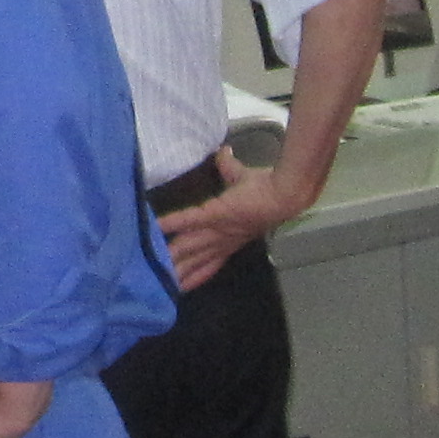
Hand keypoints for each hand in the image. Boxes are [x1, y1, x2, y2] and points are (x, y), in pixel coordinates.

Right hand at [157, 149, 312, 290]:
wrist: (284, 193)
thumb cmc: (268, 190)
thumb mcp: (244, 181)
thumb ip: (230, 167)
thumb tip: (224, 152)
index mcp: (231, 237)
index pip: (210, 260)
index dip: (195, 273)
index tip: (181, 284)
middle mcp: (222, 239)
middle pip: (195, 260)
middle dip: (177, 273)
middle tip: (159, 285)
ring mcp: (218, 229)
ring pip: (189, 248)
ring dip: (172, 258)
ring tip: (156, 270)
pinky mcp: (214, 214)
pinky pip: (188, 220)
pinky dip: (170, 223)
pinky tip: (154, 227)